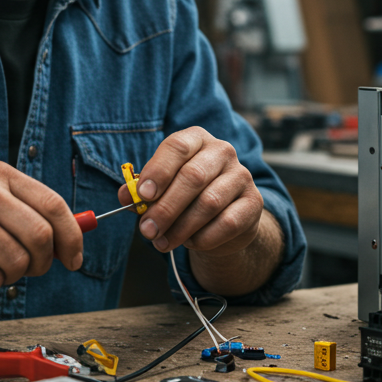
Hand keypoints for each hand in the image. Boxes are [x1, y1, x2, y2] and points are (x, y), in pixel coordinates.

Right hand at [0, 161, 83, 291]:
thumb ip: (28, 212)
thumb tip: (75, 236)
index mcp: (0, 175)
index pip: (54, 204)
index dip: (72, 236)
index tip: (74, 257)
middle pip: (41, 237)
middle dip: (42, 263)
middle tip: (30, 269)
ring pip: (18, 263)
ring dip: (9, 275)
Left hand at [122, 127, 264, 255]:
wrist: (224, 218)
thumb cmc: (186, 196)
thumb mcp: (162, 188)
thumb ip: (143, 190)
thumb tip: (127, 195)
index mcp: (196, 139)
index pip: (177, 146)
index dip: (159, 171)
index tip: (143, 195)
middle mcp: (222, 151)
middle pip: (193, 176)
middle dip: (166, 207)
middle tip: (147, 230)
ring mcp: (241, 175)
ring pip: (209, 203)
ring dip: (181, 227)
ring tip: (162, 242)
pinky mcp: (254, 202)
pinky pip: (227, 223)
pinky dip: (203, 238)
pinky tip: (191, 242)